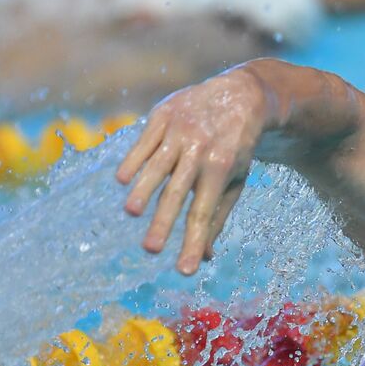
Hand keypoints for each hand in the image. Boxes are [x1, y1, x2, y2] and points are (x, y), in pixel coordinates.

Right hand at [116, 64, 269, 274]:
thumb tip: (204, 257)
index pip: (203, 213)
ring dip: (143, 189)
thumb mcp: (235, 181)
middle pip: (177, 192)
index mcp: (221, 170)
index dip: (192, 242)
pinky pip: (145, 140)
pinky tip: (122, 180)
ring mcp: (181, 131)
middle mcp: (200, 150)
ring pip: (157, 164)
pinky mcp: (163, 114)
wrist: (242, 95)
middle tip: (150, 250)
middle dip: (163, 222)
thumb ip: (217, 217)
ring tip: (132, 214)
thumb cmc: (236, 149)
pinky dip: (134, 159)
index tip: (184, 270)